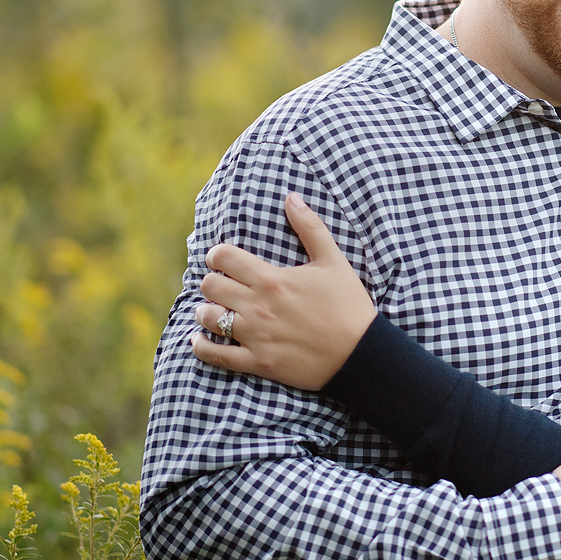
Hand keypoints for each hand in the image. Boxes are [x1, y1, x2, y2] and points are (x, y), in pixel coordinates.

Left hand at [190, 193, 376, 390]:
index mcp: (272, 279)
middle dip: (211, 281)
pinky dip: (201, 347)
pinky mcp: (258, 362)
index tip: (220, 259)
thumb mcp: (334, 261)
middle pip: (210, 286)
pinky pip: (216, 355)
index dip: (216, 255)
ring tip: (212, 309)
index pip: (224, 258)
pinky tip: (198, 340)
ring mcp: (255, 336)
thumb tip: (291, 197)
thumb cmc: (349, 305)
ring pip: (208, 318)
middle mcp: (257, 306)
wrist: (361, 353)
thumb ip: (310, 227)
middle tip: (219, 284)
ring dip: (206, 311)